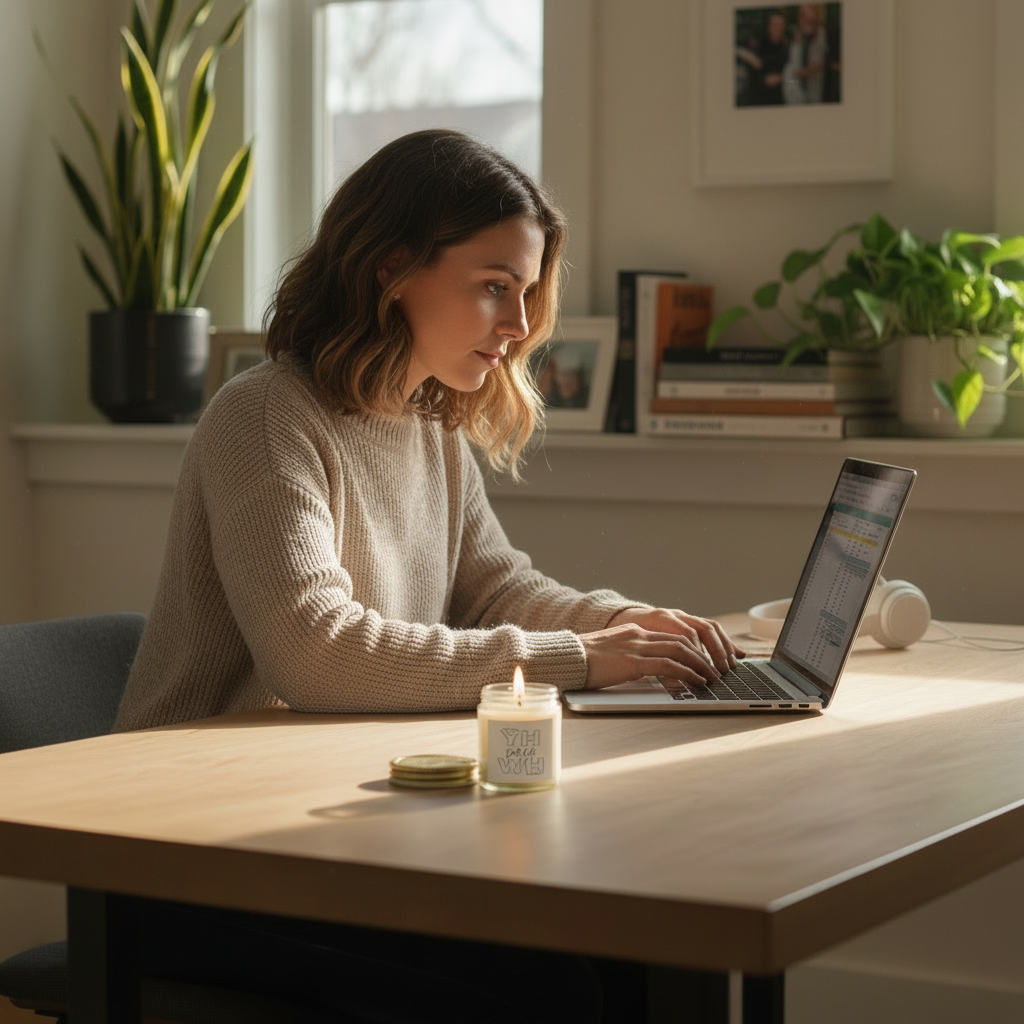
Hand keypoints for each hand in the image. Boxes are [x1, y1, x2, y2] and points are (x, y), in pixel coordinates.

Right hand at [578, 609, 744, 690]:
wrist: (565, 659)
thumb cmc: (583, 661)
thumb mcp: (612, 655)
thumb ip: (631, 657)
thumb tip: (647, 669)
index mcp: (635, 632)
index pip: (673, 636)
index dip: (695, 648)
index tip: (708, 660)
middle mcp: (640, 635)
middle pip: (683, 640)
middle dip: (705, 655)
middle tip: (718, 670)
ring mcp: (637, 647)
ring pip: (681, 651)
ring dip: (701, 665)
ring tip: (712, 678)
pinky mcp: (633, 661)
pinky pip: (669, 665)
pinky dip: (687, 673)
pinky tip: (696, 682)